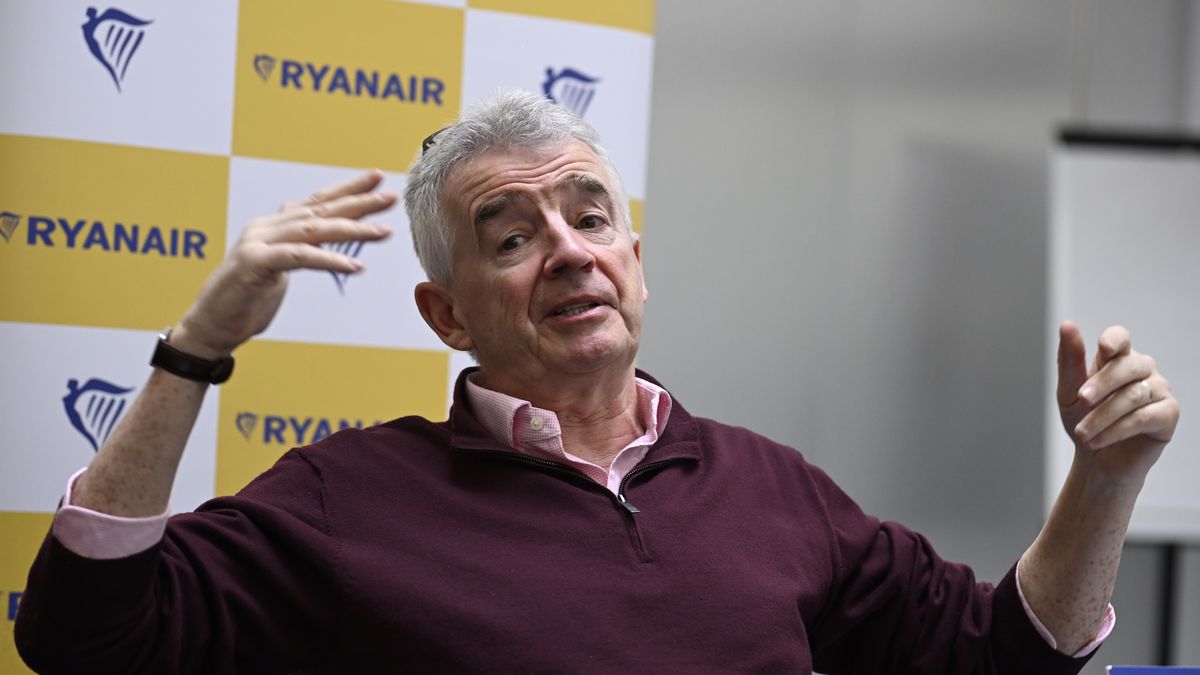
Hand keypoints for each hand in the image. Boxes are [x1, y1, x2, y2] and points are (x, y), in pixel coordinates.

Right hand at [173, 170, 394, 357]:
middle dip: (358, 201)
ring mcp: (259, 244)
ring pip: (314, 230)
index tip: (377, 179)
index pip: (316, 202)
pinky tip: (355, 265)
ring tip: (382, 232)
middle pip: (320, 210)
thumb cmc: (244, 301)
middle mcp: (266, 229)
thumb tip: (296, 214)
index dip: (347, 189)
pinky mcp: (255, 264)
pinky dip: (329, 259)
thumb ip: (289, 242)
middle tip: (390, 196)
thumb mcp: (274, 267)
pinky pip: (299, 257)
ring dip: (352, 229)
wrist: (210, 326)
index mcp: (273, 228)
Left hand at [1057, 321, 1178, 487]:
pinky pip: (1144, 417)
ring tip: (1082, 433)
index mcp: (1117, 358)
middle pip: (1127, 366)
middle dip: (1101, 384)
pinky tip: (1097, 441)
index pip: (1120, 338)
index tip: (1104, 349)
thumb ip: (1070, 359)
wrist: (1095, 458)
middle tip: (1080, 401)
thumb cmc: (1083, 419)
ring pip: (1133, 395)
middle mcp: (1142, 369)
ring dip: (1102, 416)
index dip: (1114, 340)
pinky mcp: (1168, 414)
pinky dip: (1117, 430)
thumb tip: (1067, 325)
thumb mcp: (1069, 391)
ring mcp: (1160, 390)